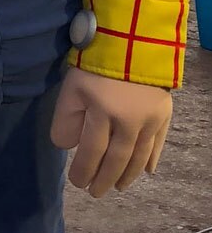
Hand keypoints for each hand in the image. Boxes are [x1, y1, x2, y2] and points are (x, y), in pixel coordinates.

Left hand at [50, 68, 171, 197]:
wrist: (133, 40)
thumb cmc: (94, 63)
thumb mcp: (72, 87)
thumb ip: (67, 118)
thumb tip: (68, 147)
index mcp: (102, 112)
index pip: (92, 151)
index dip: (84, 170)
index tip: (78, 182)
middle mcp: (128, 121)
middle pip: (117, 159)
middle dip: (104, 179)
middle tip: (95, 193)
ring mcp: (149, 119)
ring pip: (138, 156)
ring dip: (128, 175)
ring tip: (117, 186)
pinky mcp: (164, 114)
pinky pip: (159, 143)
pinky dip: (152, 159)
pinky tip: (147, 172)